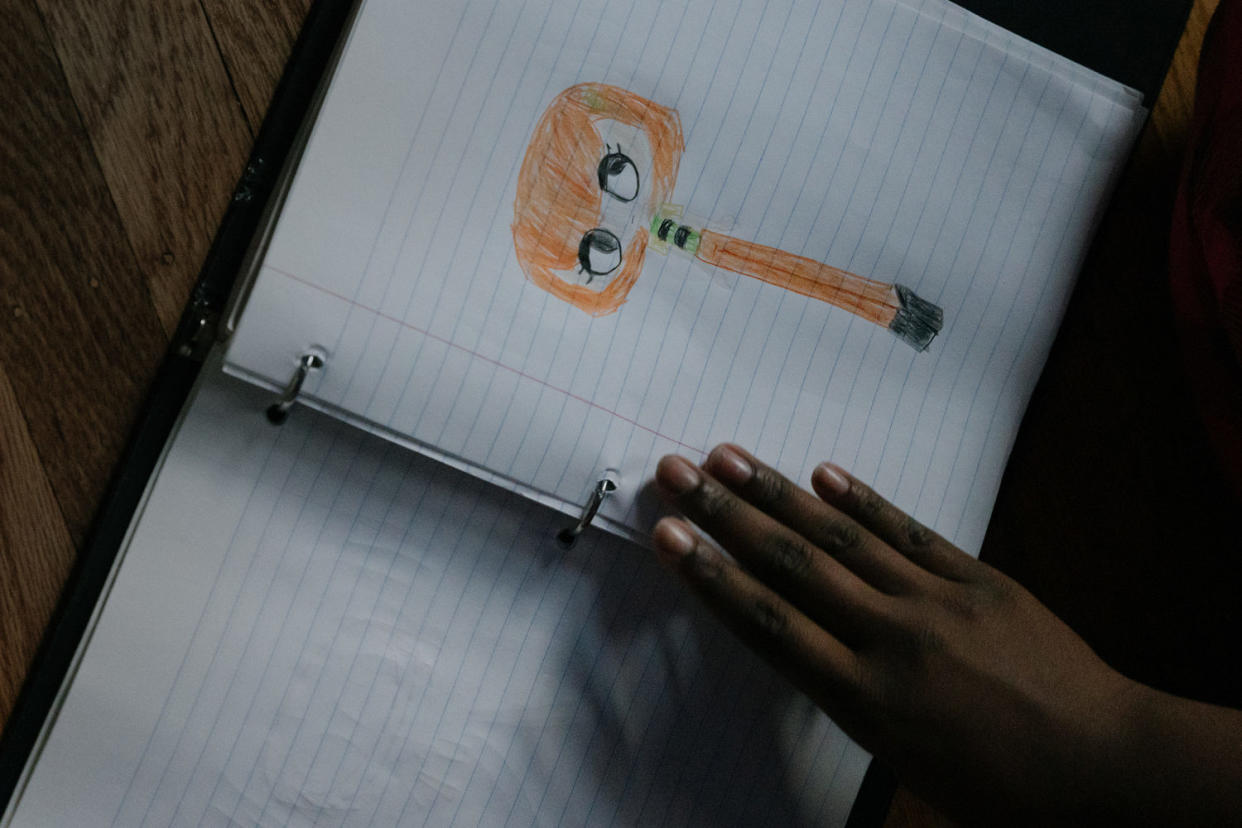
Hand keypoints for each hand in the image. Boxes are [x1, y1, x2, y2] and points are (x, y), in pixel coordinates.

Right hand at [651, 444, 1137, 824]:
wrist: (1103, 766)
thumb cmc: (1001, 787)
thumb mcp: (906, 761)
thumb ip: (853, 698)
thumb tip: (810, 645)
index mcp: (866, 700)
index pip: (770, 625)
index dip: (713, 577)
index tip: (669, 537)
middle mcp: (891, 641)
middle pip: (794, 567)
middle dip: (728, 517)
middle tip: (679, 472)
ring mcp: (936, 602)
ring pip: (843, 538)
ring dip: (780, 494)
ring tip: (730, 456)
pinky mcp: (978, 579)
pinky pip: (910, 533)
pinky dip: (865, 500)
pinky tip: (825, 472)